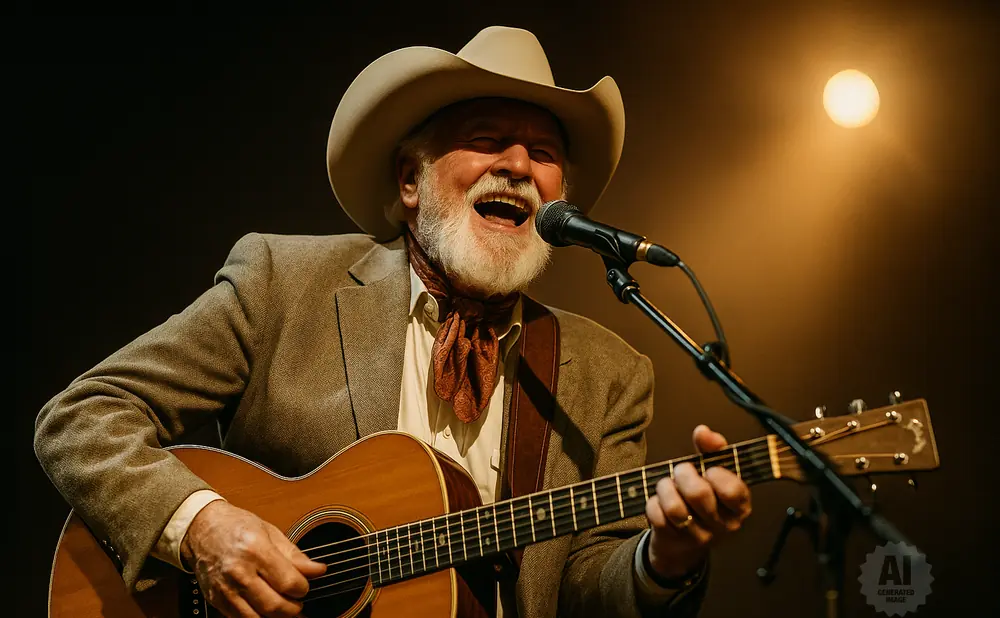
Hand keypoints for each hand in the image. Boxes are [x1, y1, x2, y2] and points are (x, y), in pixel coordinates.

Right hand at [180, 501, 326, 617]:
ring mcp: (225, 589)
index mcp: (256, 550)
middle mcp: (239, 571)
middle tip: (298, 602)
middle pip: (274, 606)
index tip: (304, 586)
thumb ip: (295, 556)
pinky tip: (266, 611)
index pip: (288, 582)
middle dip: (293, 608)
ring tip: (285, 609)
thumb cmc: (236, 526)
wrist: (201, 528)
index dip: (303, 588)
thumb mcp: (270, 532)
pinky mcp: (216, 600)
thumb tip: (318, 570)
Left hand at [644, 425, 751, 579]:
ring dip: (665, 488)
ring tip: (668, 485)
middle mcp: (723, 525)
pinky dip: (653, 503)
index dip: (716, 474)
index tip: (709, 470)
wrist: (684, 542)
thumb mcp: (713, 473)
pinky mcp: (674, 541)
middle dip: (683, 474)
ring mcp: (698, 537)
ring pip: (674, 507)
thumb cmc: (703, 499)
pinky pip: (657, 515)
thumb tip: (703, 431)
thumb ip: (712, 449)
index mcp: (739, 507)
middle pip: (698, 494)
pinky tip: (660, 503)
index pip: (732, 490)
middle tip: (682, 471)